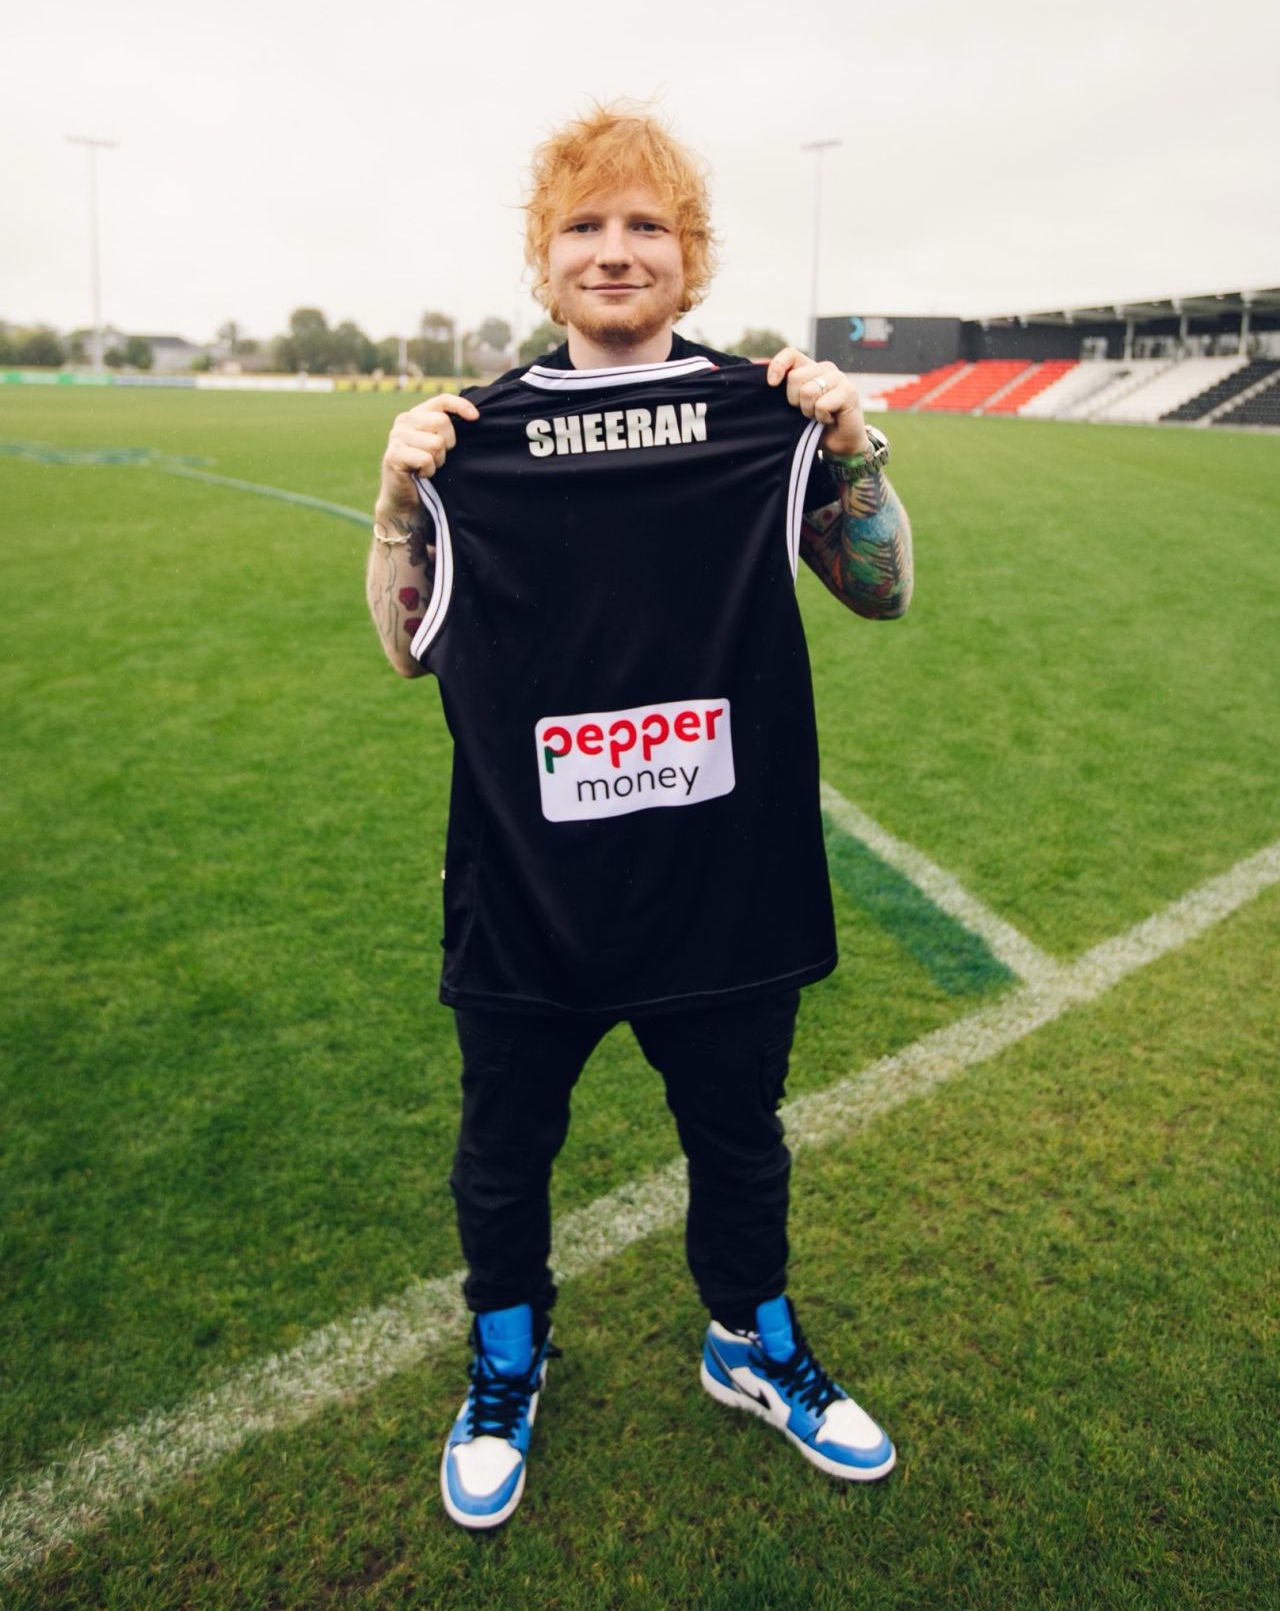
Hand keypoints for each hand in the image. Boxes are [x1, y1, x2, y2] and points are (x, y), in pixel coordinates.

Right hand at [375, 393, 479, 524]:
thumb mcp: (438, 445)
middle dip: (448, 444)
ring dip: (437, 461)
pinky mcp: (394, 455)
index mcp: (415, 415)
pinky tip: (420, 475)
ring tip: (428, 467)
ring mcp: (396, 437)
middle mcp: (404, 421)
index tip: (476, 417)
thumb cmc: (424, 471)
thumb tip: (475, 417)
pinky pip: (426, 459)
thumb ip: (446, 429)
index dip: (461, 406)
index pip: (441, 400)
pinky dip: (429, 471)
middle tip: (438, 458)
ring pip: (436, 443)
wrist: (404, 501)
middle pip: (442, 422)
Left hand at [765, 348, 870, 458]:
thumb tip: (768, 383)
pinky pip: (822, 405)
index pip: (791, 354)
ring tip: (820, 415)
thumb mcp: (795, 406)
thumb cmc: (814, 425)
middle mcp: (825, 368)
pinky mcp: (849, 391)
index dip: (778, 366)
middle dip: (795, 401)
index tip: (772, 384)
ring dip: (810, 411)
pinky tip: (830, 419)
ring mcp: (839, 377)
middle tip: (808, 411)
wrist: (840, 442)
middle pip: (795, 377)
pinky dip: (822, 418)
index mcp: (810, 368)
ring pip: (808, 391)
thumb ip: (785, 391)